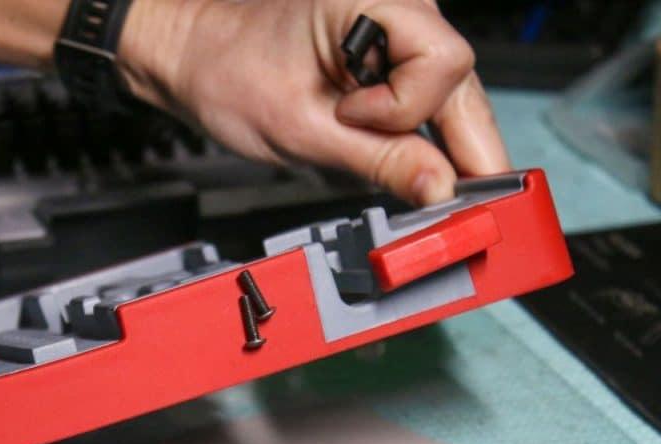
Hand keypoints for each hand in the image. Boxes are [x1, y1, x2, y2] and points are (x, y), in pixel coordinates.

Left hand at [118, 0, 509, 204]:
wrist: (194, 58)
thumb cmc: (227, 74)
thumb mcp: (301, 130)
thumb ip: (379, 159)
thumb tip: (440, 189)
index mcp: (376, 0)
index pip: (443, 63)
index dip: (405, 110)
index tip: (352, 125)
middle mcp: (399, 7)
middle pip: (461, 82)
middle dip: (463, 148)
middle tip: (466, 205)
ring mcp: (399, 29)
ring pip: (451, 94)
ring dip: (439, 144)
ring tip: (416, 180)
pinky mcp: (389, 56)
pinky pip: (427, 99)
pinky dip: (420, 135)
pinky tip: (412, 164)